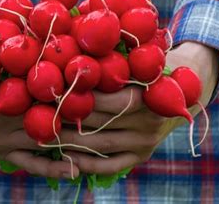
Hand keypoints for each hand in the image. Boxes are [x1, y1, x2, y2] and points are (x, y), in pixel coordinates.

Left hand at [58, 42, 218, 174]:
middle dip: (66, 118)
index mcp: (146, 95)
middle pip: (98, 122)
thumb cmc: (146, 70)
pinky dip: (87, 162)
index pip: (106, 99)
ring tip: (44, 134)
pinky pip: (110, 164)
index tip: (52, 93)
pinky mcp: (141, 156)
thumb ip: (111, 61)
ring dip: (69, 141)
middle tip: (39, 113)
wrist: (179, 92)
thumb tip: (72, 55)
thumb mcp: (136, 61)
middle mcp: (147, 121)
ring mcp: (145, 142)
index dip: (77, 96)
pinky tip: (67, 156)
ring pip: (100, 144)